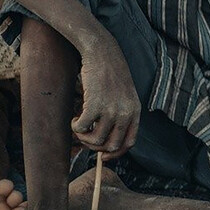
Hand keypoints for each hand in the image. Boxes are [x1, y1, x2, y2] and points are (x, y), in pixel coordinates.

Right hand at [70, 39, 139, 158]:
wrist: (103, 53)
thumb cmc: (110, 74)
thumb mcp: (124, 95)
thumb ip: (121, 114)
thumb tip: (107, 140)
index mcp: (135, 111)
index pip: (129, 143)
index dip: (115, 153)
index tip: (103, 156)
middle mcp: (126, 113)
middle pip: (111, 146)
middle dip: (95, 148)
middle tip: (86, 138)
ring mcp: (111, 110)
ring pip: (96, 140)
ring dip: (84, 138)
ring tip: (80, 125)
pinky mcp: (94, 105)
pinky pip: (82, 128)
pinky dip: (75, 127)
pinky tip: (74, 118)